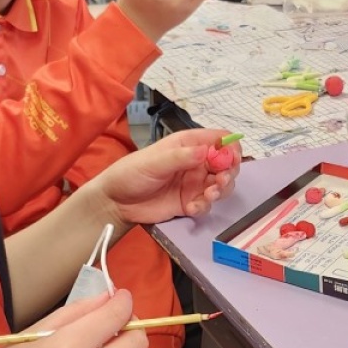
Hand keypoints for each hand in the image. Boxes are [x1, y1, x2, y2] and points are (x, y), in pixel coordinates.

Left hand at [93, 128, 236, 224]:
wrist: (116, 203)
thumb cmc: (131, 173)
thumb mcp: (154, 162)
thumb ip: (180, 157)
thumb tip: (206, 151)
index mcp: (188, 145)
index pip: (219, 140)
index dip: (230, 147)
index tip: (231, 160)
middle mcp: (196, 162)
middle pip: (226, 163)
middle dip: (229, 172)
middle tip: (221, 182)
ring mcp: (194, 183)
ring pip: (221, 185)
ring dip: (221, 190)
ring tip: (209, 195)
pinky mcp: (190, 202)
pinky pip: (207, 204)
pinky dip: (204, 207)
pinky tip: (191, 208)